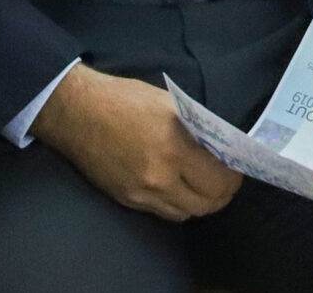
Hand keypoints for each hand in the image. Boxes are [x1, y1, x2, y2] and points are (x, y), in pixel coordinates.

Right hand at [31, 67, 242, 221]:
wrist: (76, 112)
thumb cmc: (124, 99)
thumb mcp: (169, 105)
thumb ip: (196, 129)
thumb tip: (221, 145)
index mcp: (174, 147)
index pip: (219, 179)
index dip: (234, 176)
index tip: (237, 167)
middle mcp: (160, 177)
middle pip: (207, 204)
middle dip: (222, 193)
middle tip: (226, 179)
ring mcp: (141, 193)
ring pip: (186, 213)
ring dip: (200, 202)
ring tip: (203, 184)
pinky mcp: (127, 200)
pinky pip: (163, 212)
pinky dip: (177, 204)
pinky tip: (179, 187)